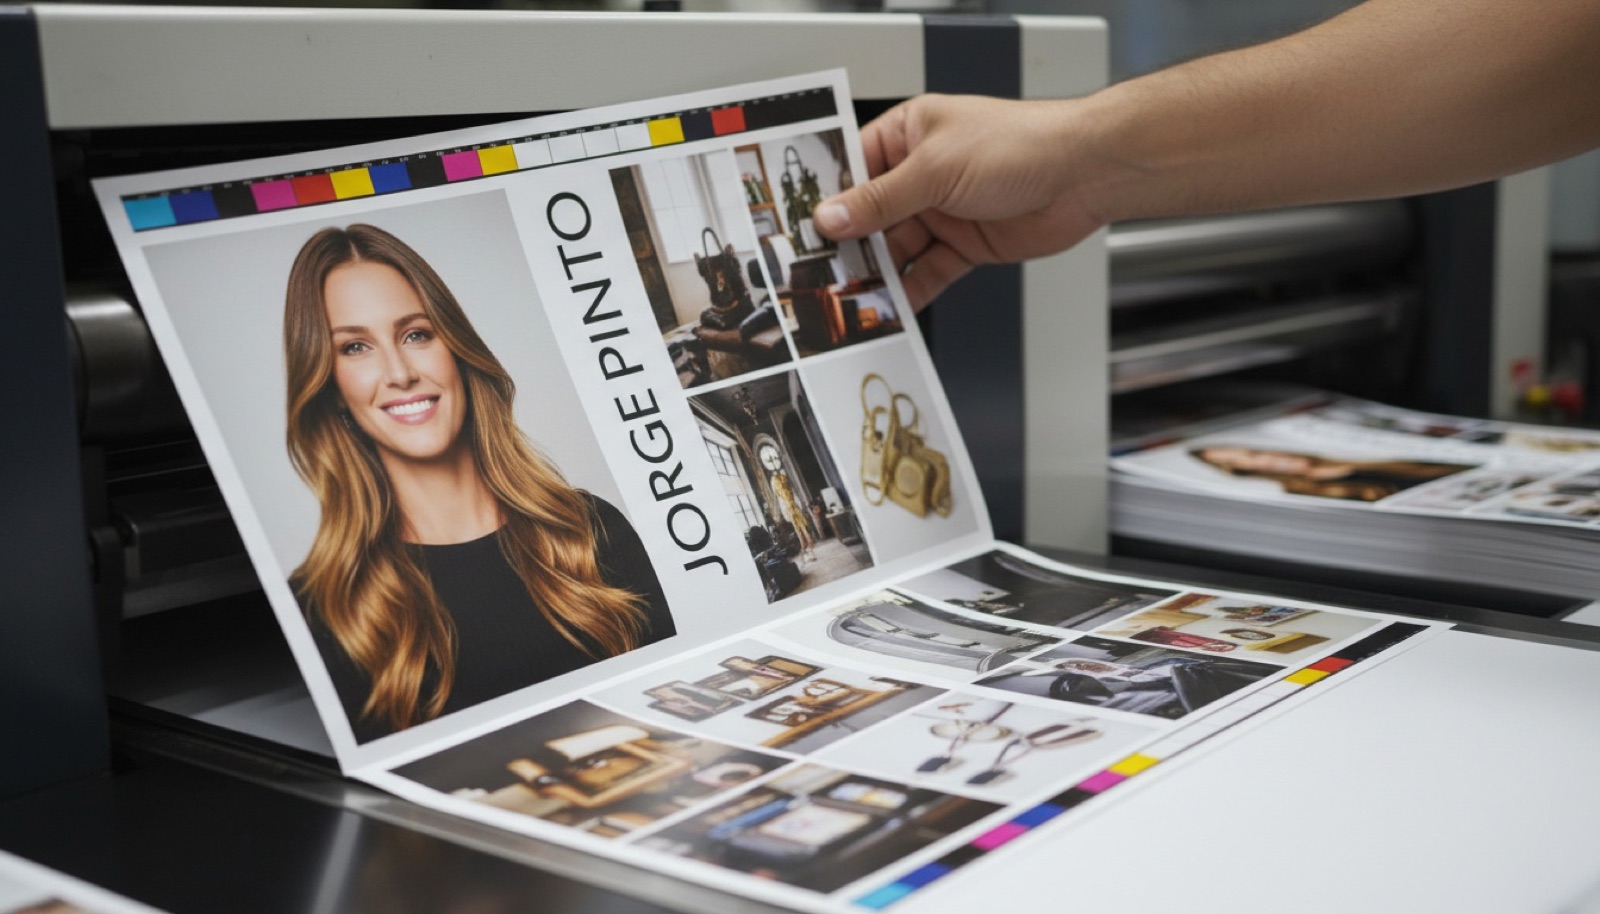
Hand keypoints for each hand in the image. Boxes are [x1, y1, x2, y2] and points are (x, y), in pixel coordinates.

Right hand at [813, 94, 1105, 310]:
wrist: (1083, 174)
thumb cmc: (1021, 144)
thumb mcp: (934, 169)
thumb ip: (880, 199)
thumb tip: (832, 216)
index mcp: (908, 135)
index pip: (853, 168)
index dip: (828, 199)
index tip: (803, 228)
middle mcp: (922, 173)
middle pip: (871, 215)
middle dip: (851, 245)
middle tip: (822, 273)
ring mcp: (944, 211)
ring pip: (897, 249)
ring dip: (878, 274)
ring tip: (853, 297)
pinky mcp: (966, 244)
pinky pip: (929, 273)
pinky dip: (912, 292)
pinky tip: (894, 308)